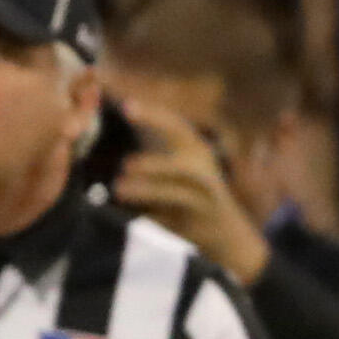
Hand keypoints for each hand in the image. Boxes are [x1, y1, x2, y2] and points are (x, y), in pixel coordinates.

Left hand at [115, 101, 269, 282]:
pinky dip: (151, 216)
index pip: (176, 126)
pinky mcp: (201, 219)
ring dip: (148, 192)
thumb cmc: (191, 194)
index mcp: (196, 150)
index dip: (153, 115)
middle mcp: (204, 169)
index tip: (126, 106)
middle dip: (155, 163)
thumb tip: (113, 137)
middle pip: (183, 163)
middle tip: (125, 164)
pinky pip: (172, 219)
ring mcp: (205, 196)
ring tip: (119, 190)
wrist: (225, 233)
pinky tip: (134, 215)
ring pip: (176, 193)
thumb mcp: (177, 169)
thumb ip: (152, 157)